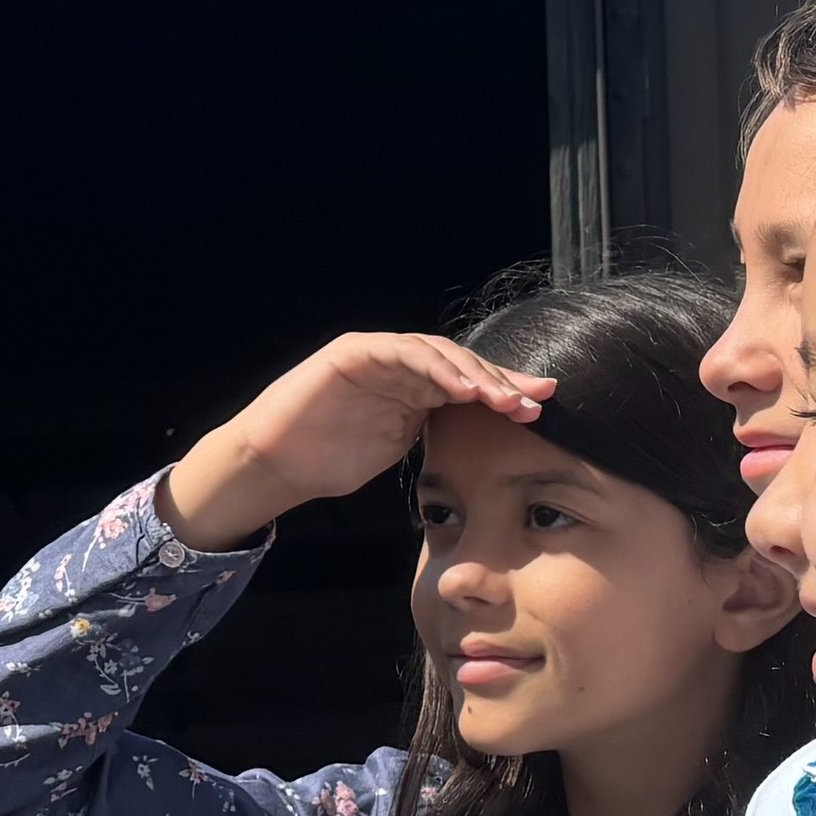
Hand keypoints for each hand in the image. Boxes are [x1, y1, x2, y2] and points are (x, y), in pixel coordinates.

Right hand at [158, 332, 556, 550]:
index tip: (541, 409)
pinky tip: (461, 385)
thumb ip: (432, 432)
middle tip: (536, 400)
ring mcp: (380, 356)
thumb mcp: (396, 447)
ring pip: (439, 353)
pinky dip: (435, 365)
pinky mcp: (356, 352)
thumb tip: (481, 444)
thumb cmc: (329, 460)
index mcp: (415, 389)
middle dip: (502, 382)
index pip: (470, 385)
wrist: (275, 463)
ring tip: (504, 397)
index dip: (505, 393)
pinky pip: (403, 352)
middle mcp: (402, 366)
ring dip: (474, 374)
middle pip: (463, 365)